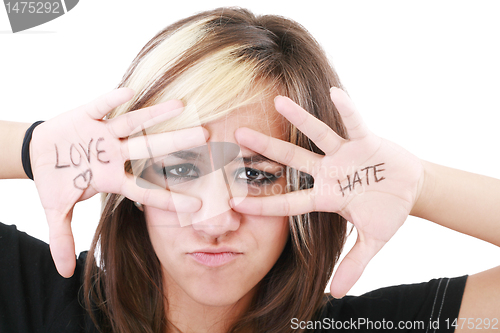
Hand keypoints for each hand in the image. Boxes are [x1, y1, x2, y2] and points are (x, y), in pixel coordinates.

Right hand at [30, 88, 206, 276]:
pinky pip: (101, 106)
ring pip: (134, 123)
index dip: (169, 198)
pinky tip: (132, 91)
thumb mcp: (57, 211)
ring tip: (182, 105)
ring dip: (155, 115)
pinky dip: (112, 100)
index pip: (146, 190)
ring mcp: (103, 135)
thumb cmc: (56, 181)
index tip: (198, 205)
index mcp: (113, 179)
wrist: (39, 154)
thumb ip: (62, 239)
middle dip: (175, 144)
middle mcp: (115, 155)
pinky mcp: (86, 116)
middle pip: (150, 149)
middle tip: (206, 138)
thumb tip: (66, 273)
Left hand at [232, 87, 423, 297]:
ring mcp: (346, 155)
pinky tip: (334, 94)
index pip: (289, 201)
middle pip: (292, 160)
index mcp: (326, 197)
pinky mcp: (366, 141)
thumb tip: (336, 293)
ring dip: (299, 119)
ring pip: (318, 134)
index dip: (264, 202)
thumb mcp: (372, 241)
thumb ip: (354, 264)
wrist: (412, 190)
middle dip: (266, 150)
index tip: (234, 201)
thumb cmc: (386, 212)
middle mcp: (329, 172)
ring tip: (277, 101)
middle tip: (236, 136)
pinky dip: (347, 111)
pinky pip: (355, 124)